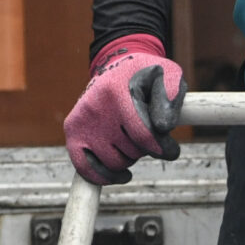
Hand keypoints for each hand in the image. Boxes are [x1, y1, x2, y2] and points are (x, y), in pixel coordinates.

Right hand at [63, 34, 185, 184]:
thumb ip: (170, 96)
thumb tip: (163, 127)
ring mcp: (81, 121)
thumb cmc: (145, 77)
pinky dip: (105, 177)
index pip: (143, 135)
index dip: (163, 148)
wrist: (115, 68)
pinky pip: (86, 169)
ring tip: (133, 140)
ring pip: (114, 163)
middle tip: (148, 135)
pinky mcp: (73, 132)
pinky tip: (123, 174)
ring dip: (129, 158)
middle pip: (130, 152)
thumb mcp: (165, 75)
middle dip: (146, 149)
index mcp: (116, 91)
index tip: (172, 150)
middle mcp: (94, 106)